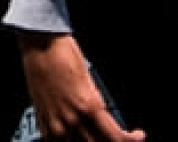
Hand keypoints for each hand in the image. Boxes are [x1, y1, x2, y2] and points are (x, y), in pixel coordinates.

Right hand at [19, 33, 143, 141]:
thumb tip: (108, 123)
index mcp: (89, 107)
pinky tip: (79, 134)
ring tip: (99, 135)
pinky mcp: (44, 124)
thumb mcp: (92, 82)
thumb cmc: (64, 55)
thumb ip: (99, 107)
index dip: (131, 140)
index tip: (136, 136)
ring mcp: (56, 125)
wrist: (41, 46)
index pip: (116, 138)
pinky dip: (73, 141)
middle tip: (118, 136)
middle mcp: (72, 120)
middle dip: (111, 141)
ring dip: (92, 141)